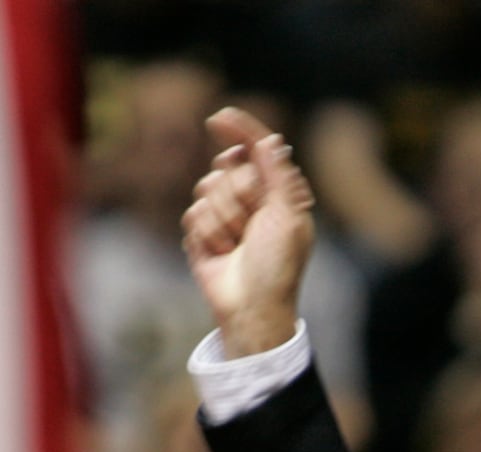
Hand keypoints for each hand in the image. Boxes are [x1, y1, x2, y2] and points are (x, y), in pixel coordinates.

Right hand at [182, 106, 314, 357]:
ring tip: (238, 244)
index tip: (219, 118)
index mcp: (278, 192)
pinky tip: (221, 254)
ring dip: (224, 219)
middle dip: (237, 194)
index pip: (256, 150)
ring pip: (207, 189)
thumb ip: (278, 175)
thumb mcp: (288, 216)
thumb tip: (271, 139)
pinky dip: (208, 234)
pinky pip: (193, 213)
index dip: (239, 131)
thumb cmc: (278, 265)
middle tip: (252, 224)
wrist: (251, 305)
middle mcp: (252, 199)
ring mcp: (226, 214)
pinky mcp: (203, 231)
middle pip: (227, 167)